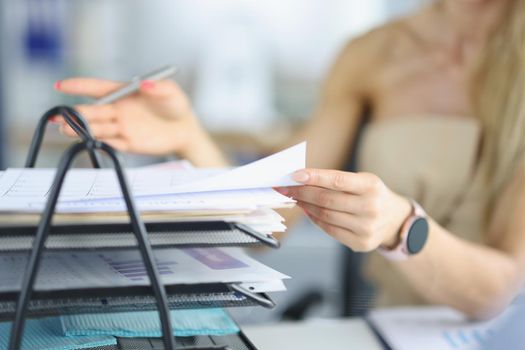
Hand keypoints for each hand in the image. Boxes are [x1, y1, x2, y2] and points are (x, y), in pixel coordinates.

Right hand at [53, 78, 204, 155]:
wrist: (185, 130)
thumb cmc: (176, 106)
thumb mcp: (171, 92)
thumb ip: (159, 88)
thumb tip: (145, 84)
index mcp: (124, 93)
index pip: (98, 88)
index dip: (79, 86)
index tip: (61, 86)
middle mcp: (119, 110)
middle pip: (93, 111)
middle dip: (74, 112)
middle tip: (59, 115)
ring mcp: (122, 127)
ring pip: (98, 128)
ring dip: (81, 129)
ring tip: (64, 129)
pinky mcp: (129, 143)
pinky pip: (111, 143)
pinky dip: (99, 142)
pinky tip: (87, 141)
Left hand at [276, 169, 411, 251]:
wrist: (396, 220)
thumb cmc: (372, 195)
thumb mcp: (363, 181)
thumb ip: (336, 181)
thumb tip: (301, 180)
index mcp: (371, 185)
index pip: (337, 180)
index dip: (313, 177)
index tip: (294, 175)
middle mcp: (371, 207)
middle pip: (326, 199)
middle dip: (302, 192)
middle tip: (286, 187)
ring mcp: (366, 227)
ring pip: (325, 216)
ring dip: (305, 206)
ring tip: (295, 198)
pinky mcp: (361, 243)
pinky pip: (329, 230)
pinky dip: (314, 220)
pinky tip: (307, 211)